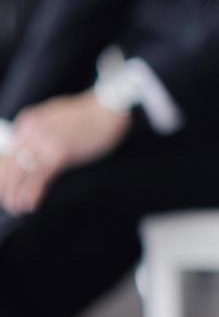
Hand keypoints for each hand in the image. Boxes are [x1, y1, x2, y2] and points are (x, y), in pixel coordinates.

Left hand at [0, 92, 130, 214]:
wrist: (109, 109)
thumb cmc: (89, 114)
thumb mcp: (56, 117)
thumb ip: (40, 132)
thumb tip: (30, 154)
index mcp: (28, 122)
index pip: (5, 153)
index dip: (3, 175)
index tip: (5, 187)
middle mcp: (31, 132)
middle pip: (8, 166)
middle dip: (6, 188)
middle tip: (8, 202)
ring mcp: (44, 143)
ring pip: (19, 176)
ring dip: (15, 196)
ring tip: (17, 207)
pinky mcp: (58, 154)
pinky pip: (37, 180)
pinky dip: (31, 195)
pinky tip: (31, 205)